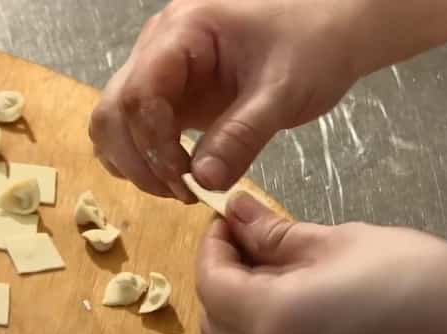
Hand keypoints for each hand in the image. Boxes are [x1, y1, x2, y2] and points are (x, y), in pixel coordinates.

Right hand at [89, 0, 362, 199]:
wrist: (332, 28)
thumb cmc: (314, 44)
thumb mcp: (283, 92)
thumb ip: (242, 136)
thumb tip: (204, 182)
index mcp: (182, 31)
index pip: (138, 94)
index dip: (152, 146)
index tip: (186, 182)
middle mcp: (159, 47)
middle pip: (114, 110)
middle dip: (139, 160)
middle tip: (183, 192)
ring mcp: (163, 70)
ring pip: (117, 122)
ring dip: (137, 162)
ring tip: (183, 188)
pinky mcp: (175, 93)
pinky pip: (140, 128)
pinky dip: (148, 157)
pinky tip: (182, 175)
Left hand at [196, 193, 446, 333]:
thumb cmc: (422, 278)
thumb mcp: (342, 242)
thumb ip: (276, 233)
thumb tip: (238, 212)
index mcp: (276, 322)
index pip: (212, 283)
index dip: (212, 246)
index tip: (227, 217)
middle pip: (214, 322)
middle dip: (220, 276)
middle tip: (247, 239)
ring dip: (233, 312)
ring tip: (266, 272)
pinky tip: (286, 311)